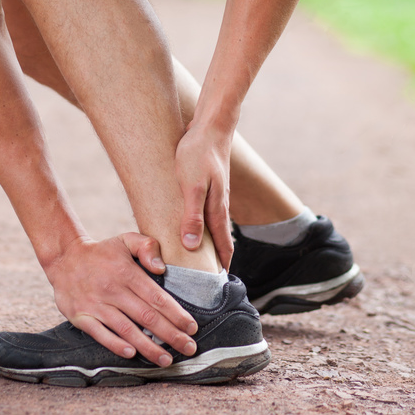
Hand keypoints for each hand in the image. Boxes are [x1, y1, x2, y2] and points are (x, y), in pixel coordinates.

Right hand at [45, 234, 197, 365]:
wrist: (64, 257)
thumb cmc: (102, 252)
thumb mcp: (125, 240)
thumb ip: (147, 247)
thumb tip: (161, 268)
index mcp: (127, 272)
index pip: (157, 297)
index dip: (176, 314)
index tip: (192, 328)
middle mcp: (112, 289)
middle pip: (146, 317)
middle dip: (171, 335)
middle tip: (189, 348)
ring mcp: (96, 304)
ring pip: (126, 329)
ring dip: (148, 346)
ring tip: (166, 359)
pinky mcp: (81, 316)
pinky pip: (100, 334)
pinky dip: (115, 344)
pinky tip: (131, 354)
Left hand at [175, 124, 233, 269]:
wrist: (210, 126)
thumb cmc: (198, 154)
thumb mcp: (192, 186)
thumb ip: (192, 215)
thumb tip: (190, 245)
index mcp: (217, 210)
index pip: (223, 246)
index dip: (221, 266)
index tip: (217, 288)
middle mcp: (219, 205)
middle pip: (220, 239)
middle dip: (216, 259)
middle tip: (208, 281)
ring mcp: (216, 194)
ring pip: (213, 225)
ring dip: (209, 242)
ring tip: (201, 258)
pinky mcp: (208, 184)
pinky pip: (206, 211)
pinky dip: (202, 224)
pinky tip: (194, 224)